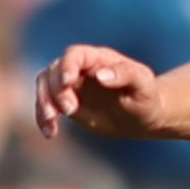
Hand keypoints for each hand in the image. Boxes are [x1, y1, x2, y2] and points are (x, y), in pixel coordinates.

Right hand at [36, 44, 170, 139]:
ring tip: (51, 122)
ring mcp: (71, 85)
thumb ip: (125, 75)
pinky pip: (47, 106)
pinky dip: (43, 118)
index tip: (67, 82)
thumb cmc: (146, 97)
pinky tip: (50, 133)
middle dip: (55, 90)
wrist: (142, 116)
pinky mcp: (66, 102)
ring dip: (43, 103)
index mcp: (98, 59)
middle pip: (55, 71)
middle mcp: (80, 68)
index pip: (74, 54)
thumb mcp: (142, 85)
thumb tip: (100, 75)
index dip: (67, 66)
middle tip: (69, 110)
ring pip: (45, 86)